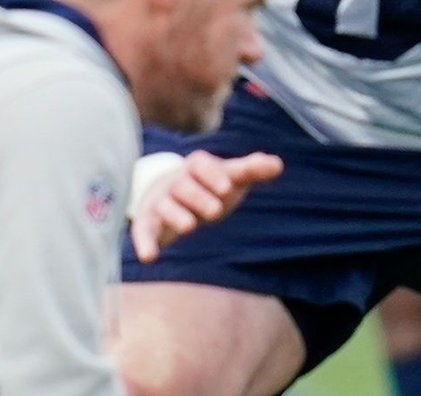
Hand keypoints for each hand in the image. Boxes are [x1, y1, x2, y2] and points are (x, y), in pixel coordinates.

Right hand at [129, 149, 283, 263]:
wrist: (170, 193)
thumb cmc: (209, 186)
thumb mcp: (230, 178)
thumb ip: (252, 170)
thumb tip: (278, 164)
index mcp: (197, 166)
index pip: (201, 164)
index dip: (213, 175)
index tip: (228, 187)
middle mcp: (176, 181)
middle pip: (184, 185)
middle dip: (198, 196)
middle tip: (215, 210)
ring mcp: (161, 201)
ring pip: (165, 205)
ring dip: (176, 215)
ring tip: (190, 226)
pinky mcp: (148, 222)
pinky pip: (142, 230)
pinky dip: (144, 242)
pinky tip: (149, 257)